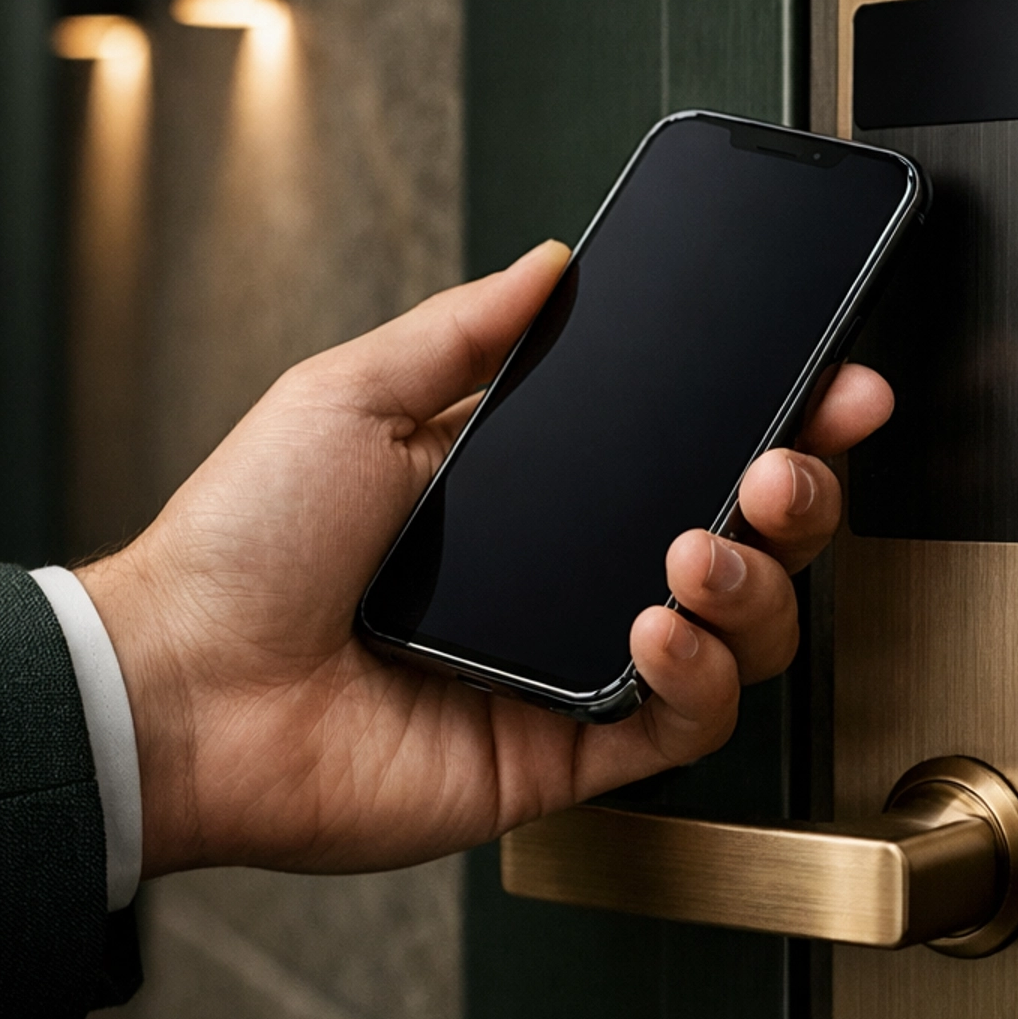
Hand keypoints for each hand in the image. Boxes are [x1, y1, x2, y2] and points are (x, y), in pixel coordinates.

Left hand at [78, 241, 892, 877]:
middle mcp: (567, 578)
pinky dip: (696, 673)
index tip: (833, 384)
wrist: (184, 683)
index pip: (687, 449)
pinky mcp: (563, 754)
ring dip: (753, 584)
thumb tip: (551, 264)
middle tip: (786, 464)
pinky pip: (679, 723)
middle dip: (796, 496)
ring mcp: (572, 666)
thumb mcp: (352, 394)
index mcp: (530, 492)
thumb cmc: (242, 542)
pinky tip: (656, 624)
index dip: (776, 418)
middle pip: (742, 540)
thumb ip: (465, 332)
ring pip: (737, 635)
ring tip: (702, 548)